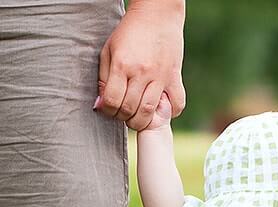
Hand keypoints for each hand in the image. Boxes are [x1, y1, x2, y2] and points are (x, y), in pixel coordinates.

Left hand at [96, 0, 185, 130]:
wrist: (157, 14)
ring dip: (140, 120)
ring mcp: (160, 76)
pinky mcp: (175, 76)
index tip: (108, 108)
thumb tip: (101, 105)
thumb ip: (103, 79)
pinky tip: (159, 108)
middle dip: (122, 117)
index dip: (107, 111)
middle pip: (129, 110)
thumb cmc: (129, 32)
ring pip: (149, 112)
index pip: (112, 102)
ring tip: (136, 114)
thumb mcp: (109, 50)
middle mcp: (141, 73)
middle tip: (122, 112)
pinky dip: (169, 113)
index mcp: (122, 65)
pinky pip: (177, 104)